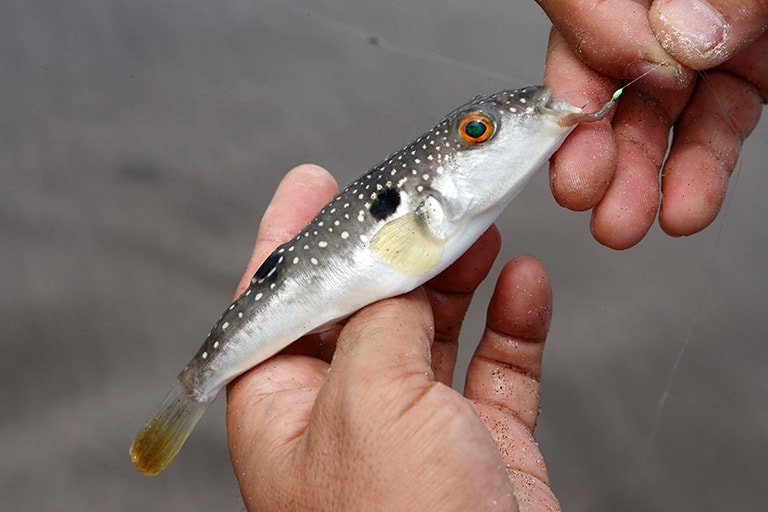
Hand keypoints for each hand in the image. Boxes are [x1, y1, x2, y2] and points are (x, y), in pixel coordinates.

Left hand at [226, 164, 559, 510]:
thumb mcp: (368, 402)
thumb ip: (378, 323)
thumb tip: (397, 276)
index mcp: (284, 406)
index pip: (277, 302)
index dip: (291, 236)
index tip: (312, 182)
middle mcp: (345, 412)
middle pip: (366, 306)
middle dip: (397, 250)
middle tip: (425, 198)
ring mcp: (418, 428)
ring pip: (436, 331)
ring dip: (460, 277)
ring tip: (481, 227)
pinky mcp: (482, 445)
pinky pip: (498, 368)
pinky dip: (514, 323)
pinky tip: (526, 283)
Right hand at [537, 0, 766, 248]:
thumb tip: (683, 34)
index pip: (583, 4)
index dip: (575, 64)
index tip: (587, 105)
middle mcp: (660, 5)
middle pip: (605, 73)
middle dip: (592, 143)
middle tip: (583, 188)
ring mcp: (700, 39)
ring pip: (654, 113)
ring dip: (636, 177)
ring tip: (624, 220)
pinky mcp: (739, 72)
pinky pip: (714, 125)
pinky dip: (699, 172)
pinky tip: (686, 203)